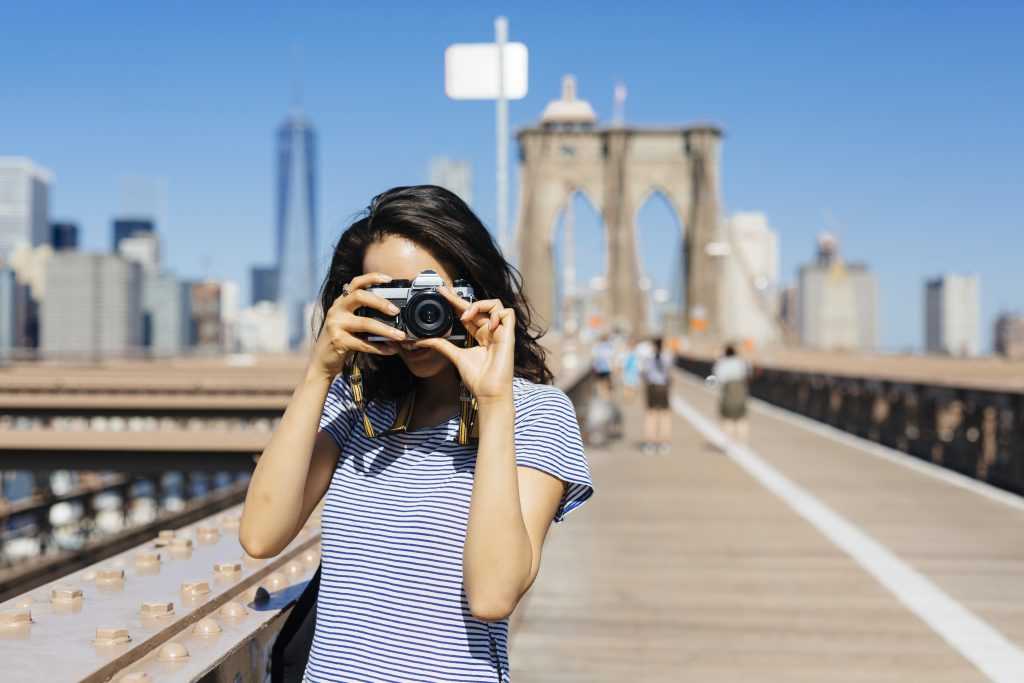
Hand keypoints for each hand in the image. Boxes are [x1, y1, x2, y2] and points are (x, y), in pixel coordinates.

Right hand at [308, 272, 405, 378]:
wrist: (322, 360)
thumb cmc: (342, 339)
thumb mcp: (351, 322)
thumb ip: (365, 314)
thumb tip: (395, 314)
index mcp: (342, 302)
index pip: (355, 282)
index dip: (372, 278)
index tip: (389, 279)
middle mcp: (337, 309)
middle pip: (359, 296)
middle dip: (380, 302)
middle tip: (396, 311)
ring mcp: (335, 325)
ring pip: (365, 323)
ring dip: (385, 330)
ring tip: (400, 336)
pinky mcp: (338, 341)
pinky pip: (363, 343)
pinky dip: (379, 347)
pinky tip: (391, 350)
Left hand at [414, 288, 514, 402]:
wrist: (488, 391)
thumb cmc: (477, 378)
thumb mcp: (455, 356)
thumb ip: (441, 345)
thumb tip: (421, 341)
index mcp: (480, 334)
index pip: (468, 313)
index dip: (455, 302)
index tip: (441, 294)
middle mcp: (490, 331)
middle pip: (478, 306)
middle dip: (460, 298)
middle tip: (444, 292)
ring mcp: (500, 332)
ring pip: (496, 304)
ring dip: (479, 306)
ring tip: (466, 317)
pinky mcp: (508, 335)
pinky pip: (508, 313)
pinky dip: (497, 314)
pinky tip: (487, 325)